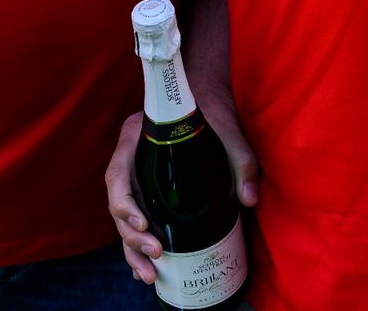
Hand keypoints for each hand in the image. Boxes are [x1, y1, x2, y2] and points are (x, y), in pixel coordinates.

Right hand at [105, 92, 260, 284]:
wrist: (207, 90)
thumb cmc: (214, 106)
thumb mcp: (230, 129)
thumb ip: (242, 160)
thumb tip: (249, 200)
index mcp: (135, 136)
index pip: (118, 176)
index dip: (126, 205)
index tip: (146, 225)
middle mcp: (129, 155)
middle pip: (117, 203)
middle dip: (130, 237)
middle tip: (155, 257)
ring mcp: (135, 170)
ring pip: (122, 215)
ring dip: (131, 247)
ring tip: (147, 275)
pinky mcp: (147, 182)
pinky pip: (134, 213)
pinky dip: (136, 240)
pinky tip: (146, 265)